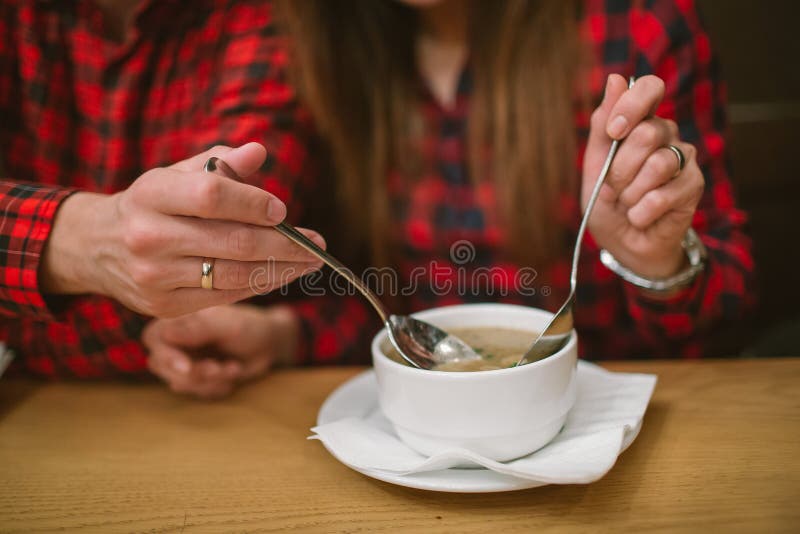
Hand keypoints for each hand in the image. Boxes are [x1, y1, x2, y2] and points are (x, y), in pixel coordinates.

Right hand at [41, 143, 323, 316]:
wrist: (97, 246)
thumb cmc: (153, 204)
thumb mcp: (176, 174)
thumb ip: (219, 161)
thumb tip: (258, 152)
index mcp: (151, 193)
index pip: (211, 196)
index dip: (252, 203)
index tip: (283, 210)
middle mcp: (148, 236)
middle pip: (232, 241)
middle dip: (284, 244)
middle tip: (317, 242)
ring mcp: (154, 276)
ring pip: (233, 274)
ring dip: (280, 269)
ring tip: (310, 262)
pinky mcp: (164, 306)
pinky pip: (224, 295)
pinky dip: (258, 284)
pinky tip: (282, 274)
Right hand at [142, 304, 297, 398]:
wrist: (269, 344)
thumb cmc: (249, 326)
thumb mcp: (227, 325)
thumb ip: (197, 329)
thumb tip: (165, 334)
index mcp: (178, 319)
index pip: (153, 338)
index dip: (166, 356)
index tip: (187, 367)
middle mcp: (176, 340)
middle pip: (160, 365)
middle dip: (192, 373)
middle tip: (218, 368)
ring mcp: (184, 360)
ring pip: (179, 382)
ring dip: (209, 380)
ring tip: (232, 368)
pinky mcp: (196, 378)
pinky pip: (197, 392)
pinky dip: (217, 387)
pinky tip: (232, 372)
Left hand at [583, 74, 704, 279]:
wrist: (622, 242)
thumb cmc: (607, 202)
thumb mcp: (593, 164)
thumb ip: (602, 125)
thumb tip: (615, 78)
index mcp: (640, 122)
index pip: (649, 87)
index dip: (632, 105)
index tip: (613, 132)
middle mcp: (666, 134)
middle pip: (647, 132)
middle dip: (620, 168)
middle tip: (612, 188)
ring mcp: (683, 159)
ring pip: (658, 164)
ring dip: (630, 192)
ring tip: (626, 203)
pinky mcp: (694, 186)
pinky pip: (663, 195)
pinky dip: (641, 211)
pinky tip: (639, 217)